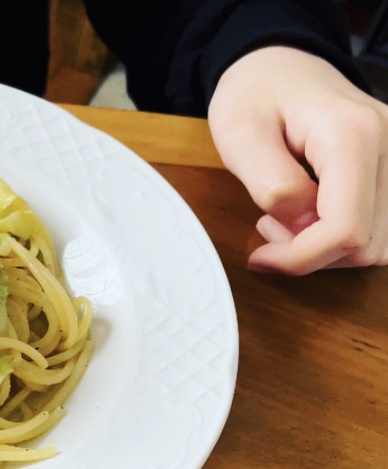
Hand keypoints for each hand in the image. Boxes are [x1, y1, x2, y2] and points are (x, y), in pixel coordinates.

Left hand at [208, 45, 387, 273]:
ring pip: (381, 242)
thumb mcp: (239, 132)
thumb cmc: (255, 93)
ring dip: (330, 249)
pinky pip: (382, 226)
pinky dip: (346, 237)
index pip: (346, 228)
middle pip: (369, 243)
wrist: (279, 66)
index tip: (261, 256)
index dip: (301, 257)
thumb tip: (296, 219)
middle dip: (312, 254)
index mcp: (351, 135)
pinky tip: (312, 218)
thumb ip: (268, 180)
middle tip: (269, 230)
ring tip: (288, 221)